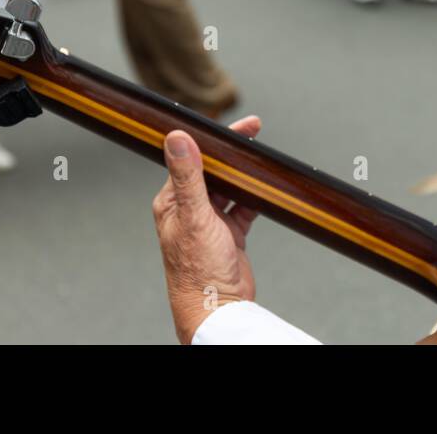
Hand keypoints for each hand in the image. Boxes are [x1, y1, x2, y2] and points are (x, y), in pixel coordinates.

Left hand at [153, 115, 261, 343]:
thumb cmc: (197, 271)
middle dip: (233, 153)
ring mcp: (209, 222)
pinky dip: (254, 198)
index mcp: (172, 202)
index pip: (191, 159)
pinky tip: (264, 190)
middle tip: (253, 133)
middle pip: (212, 170)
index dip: (214, 140)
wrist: (217, 309)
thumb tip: (177, 139)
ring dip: (244, 175)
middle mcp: (188, 209)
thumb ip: (188, 176)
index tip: (235, 127)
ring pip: (229, 187)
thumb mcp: (195, 217)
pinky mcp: (228, 235)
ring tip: (261, 160)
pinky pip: (243, 208)